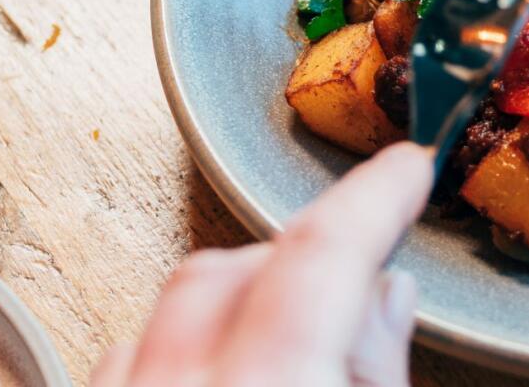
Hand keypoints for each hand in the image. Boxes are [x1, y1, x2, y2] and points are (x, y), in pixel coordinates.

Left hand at [90, 142, 434, 386]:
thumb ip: (377, 373)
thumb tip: (386, 300)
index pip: (321, 253)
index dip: (373, 195)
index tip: (407, 164)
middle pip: (227, 271)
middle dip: (295, 260)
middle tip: (356, 278)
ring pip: (164, 315)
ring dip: (231, 309)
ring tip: (290, 347)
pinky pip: (121, 368)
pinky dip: (172, 358)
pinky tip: (214, 382)